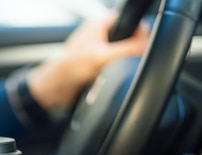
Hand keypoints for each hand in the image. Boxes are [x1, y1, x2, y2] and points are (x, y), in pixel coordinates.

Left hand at [27, 12, 149, 109]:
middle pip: (127, 36)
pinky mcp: (96, 64)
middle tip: (132, 57)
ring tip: (116, 67)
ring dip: (122, 61)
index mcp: (98, 25)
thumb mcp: (101, 56)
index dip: (138, 29)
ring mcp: (97, 49)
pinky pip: (114, 64)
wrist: (54, 89)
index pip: (127, 18)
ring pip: (121, 51)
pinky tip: (111, 75)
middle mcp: (98, 35)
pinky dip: (115, 70)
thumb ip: (126, 48)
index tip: (144, 41)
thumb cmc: (68, 68)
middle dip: (132, 46)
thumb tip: (146, 44)